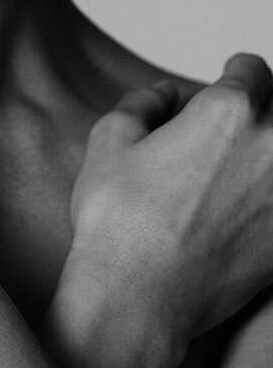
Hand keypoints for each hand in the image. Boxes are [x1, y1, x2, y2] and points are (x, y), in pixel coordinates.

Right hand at [58, 56, 272, 353]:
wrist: (140, 298)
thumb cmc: (120, 221)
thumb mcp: (111, 139)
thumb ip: (143, 102)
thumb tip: (165, 94)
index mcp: (229, 112)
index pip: (254, 70)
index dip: (237, 71)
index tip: (231, 77)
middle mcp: (272, 149)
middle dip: (260, 109)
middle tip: (234, 122)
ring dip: (267, 154)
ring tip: (243, 164)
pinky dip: (271, 196)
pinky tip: (248, 205)